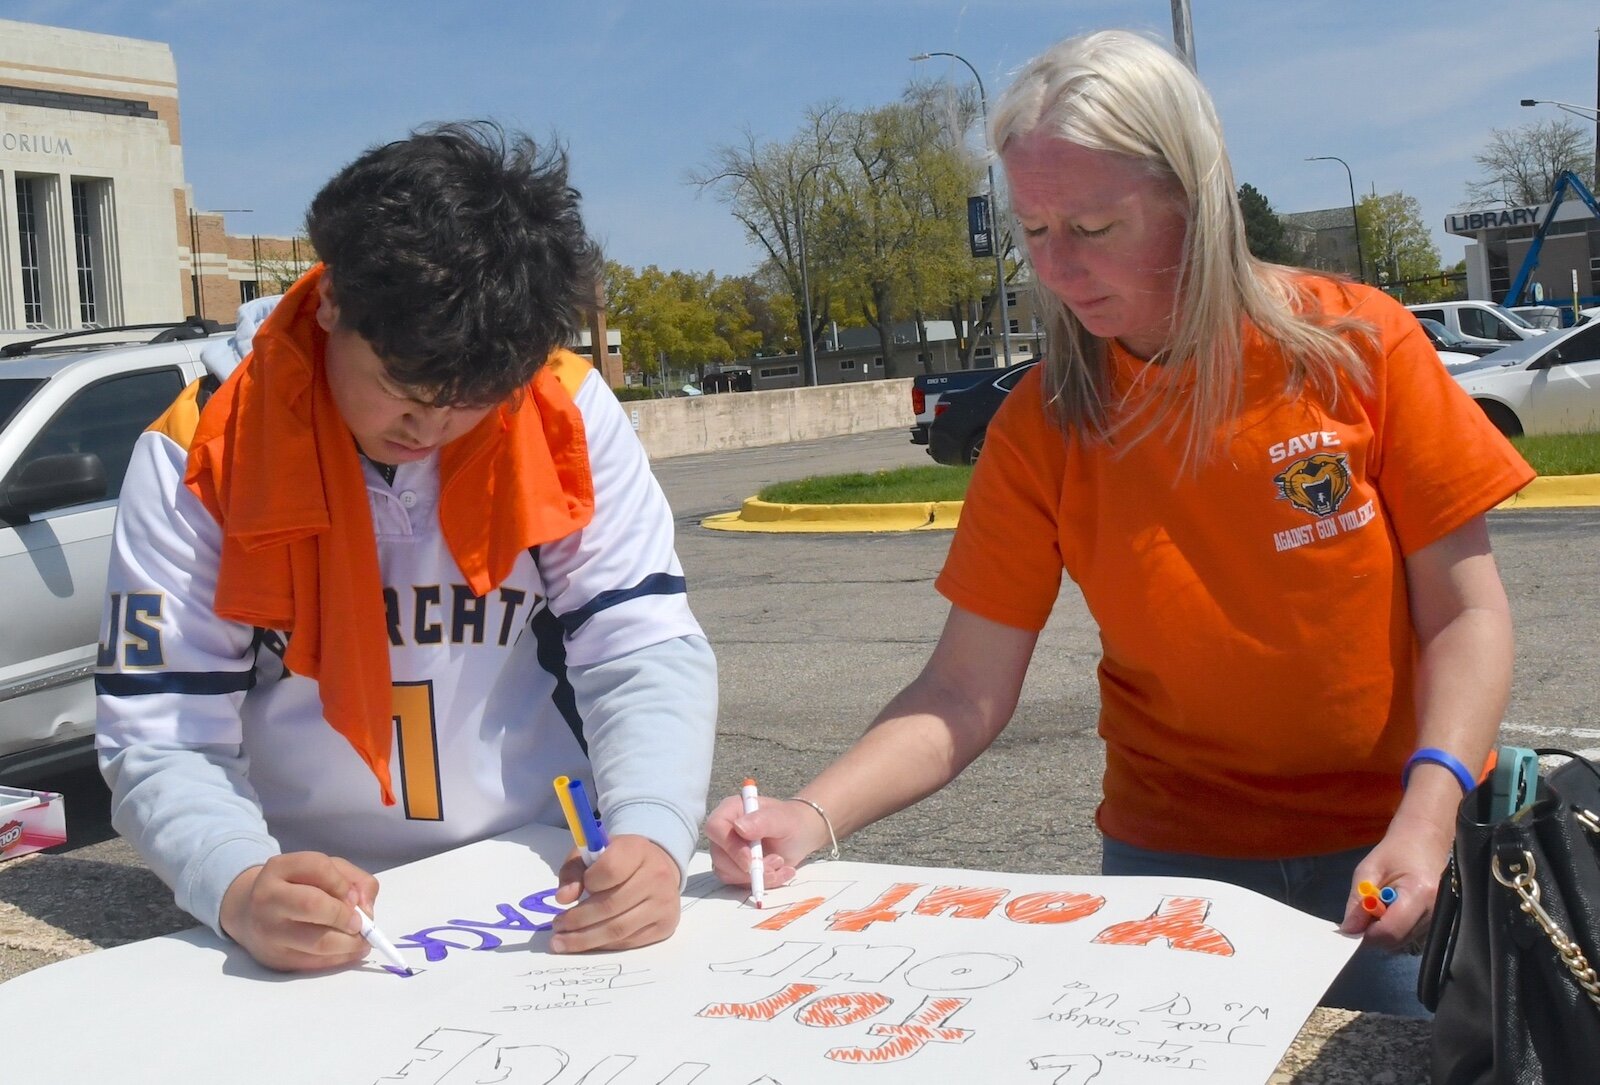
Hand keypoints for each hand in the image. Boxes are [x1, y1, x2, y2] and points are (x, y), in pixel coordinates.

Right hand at [219, 852, 379, 971]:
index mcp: (279, 868)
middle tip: (359, 924)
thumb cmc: (295, 887)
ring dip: (349, 943)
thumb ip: (353, 880)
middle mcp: (267, 898)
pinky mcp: (274, 959)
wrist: (247, 912)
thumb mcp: (322, 871)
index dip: (343, 883)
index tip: (354, 898)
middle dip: (345, 916)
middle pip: (313, 904)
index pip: (318, 867)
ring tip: (360, 941)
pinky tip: (348, 951)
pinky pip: (314, 963)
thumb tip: (367, 910)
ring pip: (317, 942)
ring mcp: (268, 931)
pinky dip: (339, 958)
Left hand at [549, 835, 681, 952]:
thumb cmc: (619, 859)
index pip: (611, 869)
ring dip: (585, 939)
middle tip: (557, 927)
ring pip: (618, 929)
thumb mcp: (592, 854)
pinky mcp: (666, 924)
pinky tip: (588, 943)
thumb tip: (563, 898)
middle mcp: (657, 875)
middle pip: (611, 905)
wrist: (657, 867)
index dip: (588, 882)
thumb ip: (573, 871)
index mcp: (638, 850)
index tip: (573, 892)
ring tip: (563, 941)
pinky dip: (604, 945)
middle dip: (577, 920)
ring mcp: (664, 902)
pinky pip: (629, 942)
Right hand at [705, 793, 824, 889]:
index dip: (729, 847)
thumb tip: (738, 827)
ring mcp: (727, 852)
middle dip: (748, 868)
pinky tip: (781, 872)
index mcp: (730, 811)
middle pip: (719, 857)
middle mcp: (724, 831)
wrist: (799, 836)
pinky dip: (763, 882)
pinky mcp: (734, 869)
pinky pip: (740, 883)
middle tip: (777, 862)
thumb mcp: (781, 819)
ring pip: (728, 873)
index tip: (750, 860)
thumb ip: (762, 821)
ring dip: (758, 876)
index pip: (715, 828)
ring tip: (781, 863)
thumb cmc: (790, 822)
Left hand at [1339, 813, 1453, 950]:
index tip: (1356, 923)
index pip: (1391, 931)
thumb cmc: (1395, 851)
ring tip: (1383, 905)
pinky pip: (1411, 936)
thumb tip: (1349, 931)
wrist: (1425, 839)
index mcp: (1419, 893)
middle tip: (1367, 911)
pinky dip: (1397, 929)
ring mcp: (1439, 918)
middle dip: (1375, 933)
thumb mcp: (1368, 870)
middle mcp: (1435, 911)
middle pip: (1397, 940)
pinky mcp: (1438, 922)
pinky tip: (1394, 910)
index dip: (1368, 932)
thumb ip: (1357, 901)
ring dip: (1386, 931)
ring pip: (1403, 942)